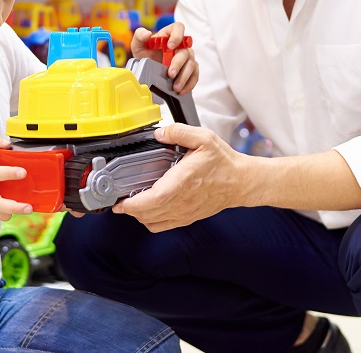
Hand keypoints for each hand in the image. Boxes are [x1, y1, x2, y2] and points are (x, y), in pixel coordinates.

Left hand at [114, 123, 245, 231]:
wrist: (241, 182)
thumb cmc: (223, 162)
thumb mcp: (203, 138)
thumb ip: (179, 132)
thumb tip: (159, 133)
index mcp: (183, 181)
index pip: (153, 200)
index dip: (133, 204)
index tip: (120, 201)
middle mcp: (182, 201)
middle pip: (148, 214)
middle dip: (129, 209)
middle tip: (119, 199)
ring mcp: (184, 212)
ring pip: (153, 223)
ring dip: (138, 215)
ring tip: (131, 203)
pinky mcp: (187, 218)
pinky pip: (163, 226)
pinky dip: (150, 221)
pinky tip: (147, 210)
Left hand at [130, 24, 198, 93]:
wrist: (148, 70)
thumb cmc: (145, 55)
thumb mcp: (138, 46)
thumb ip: (139, 36)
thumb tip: (147, 33)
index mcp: (169, 34)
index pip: (179, 28)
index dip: (177, 36)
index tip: (170, 46)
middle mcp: (181, 45)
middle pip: (186, 51)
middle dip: (178, 63)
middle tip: (170, 74)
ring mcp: (187, 57)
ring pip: (192, 64)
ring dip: (184, 77)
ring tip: (175, 87)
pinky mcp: (191, 70)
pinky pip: (195, 75)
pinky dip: (189, 84)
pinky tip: (181, 91)